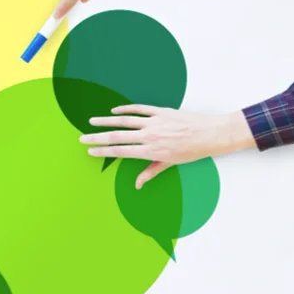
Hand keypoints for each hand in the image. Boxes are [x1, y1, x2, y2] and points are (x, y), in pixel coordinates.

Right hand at [80, 105, 254, 187]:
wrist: (211, 134)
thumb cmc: (192, 151)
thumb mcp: (171, 164)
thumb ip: (150, 172)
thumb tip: (137, 185)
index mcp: (150, 151)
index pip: (120, 151)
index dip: (103, 152)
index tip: (90, 151)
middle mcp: (149, 136)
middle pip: (116, 137)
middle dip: (97, 138)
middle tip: (82, 138)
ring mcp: (154, 122)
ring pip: (124, 121)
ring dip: (105, 121)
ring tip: (92, 121)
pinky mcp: (161, 111)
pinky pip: (139, 109)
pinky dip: (125, 109)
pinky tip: (114, 111)